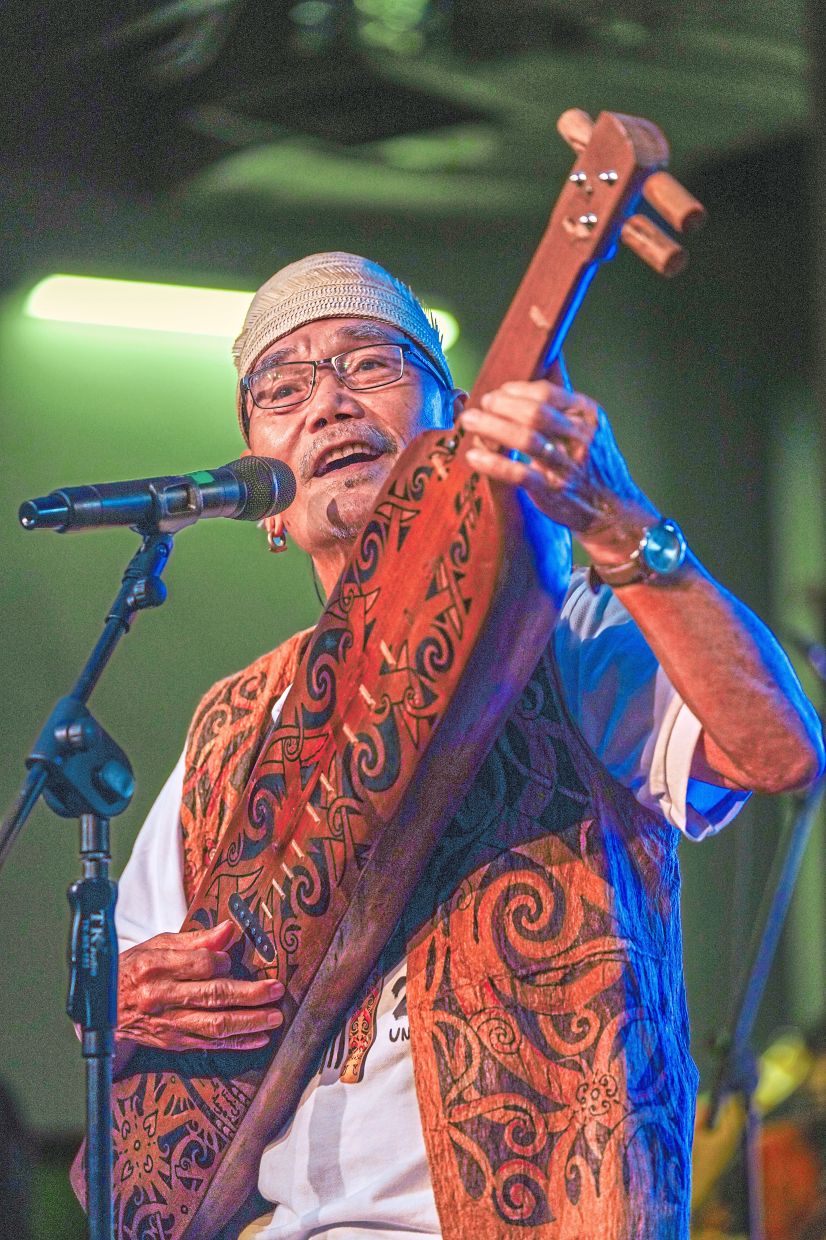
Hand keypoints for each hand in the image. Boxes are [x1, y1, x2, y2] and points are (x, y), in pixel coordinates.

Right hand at [117, 919, 282, 1053]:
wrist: (103, 1009)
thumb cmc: (136, 968)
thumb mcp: (158, 944)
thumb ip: (196, 939)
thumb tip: (229, 929)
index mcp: (155, 966)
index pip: (199, 964)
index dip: (222, 961)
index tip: (232, 959)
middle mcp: (161, 997)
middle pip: (212, 996)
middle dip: (249, 994)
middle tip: (276, 990)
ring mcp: (167, 1024)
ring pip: (214, 1026)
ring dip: (249, 1022)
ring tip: (275, 1017)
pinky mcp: (173, 1043)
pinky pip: (209, 1044)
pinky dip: (236, 1043)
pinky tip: (259, 1038)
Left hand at [459, 379, 658, 564]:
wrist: (614, 508)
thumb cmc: (592, 459)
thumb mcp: (587, 421)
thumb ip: (564, 389)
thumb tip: (550, 350)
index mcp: (588, 414)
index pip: (546, 392)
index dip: (515, 390)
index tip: (496, 392)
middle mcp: (581, 438)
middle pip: (534, 413)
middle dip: (501, 406)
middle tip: (480, 405)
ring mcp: (567, 466)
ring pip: (525, 440)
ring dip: (492, 428)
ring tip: (469, 422)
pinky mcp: (552, 491)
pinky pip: (518, 474)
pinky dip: (493, 463)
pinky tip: (473, 456)